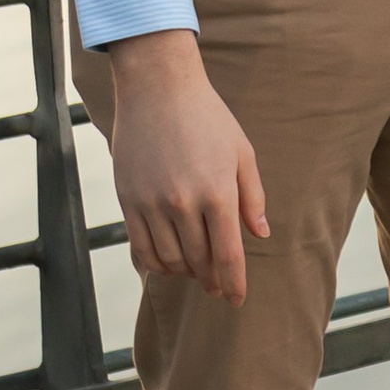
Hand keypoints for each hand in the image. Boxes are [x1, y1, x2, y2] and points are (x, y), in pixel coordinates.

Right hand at [105, 30, 268, 303]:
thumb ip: (252, 197)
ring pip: (169, 259)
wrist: (158, 88)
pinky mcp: (129, 199)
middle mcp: (184, 203)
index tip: (237, 300)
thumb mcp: (241, 152)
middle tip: (217, 287)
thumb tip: (260, 234)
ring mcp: (152, 203)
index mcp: (218, 193)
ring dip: (184, 272)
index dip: (234, 284)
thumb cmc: (207, 117)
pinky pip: (141, 247)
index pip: (228, 256)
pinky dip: (155, 263)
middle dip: (211, 280)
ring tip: (194, 271)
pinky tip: (167, 262)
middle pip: (199, 262)